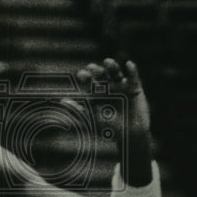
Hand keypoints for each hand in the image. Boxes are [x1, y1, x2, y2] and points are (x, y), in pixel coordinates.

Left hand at [76, 57, 152, 185]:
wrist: (130, 135)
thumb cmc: (110, 129)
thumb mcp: (92, 118)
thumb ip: (78, 110)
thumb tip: (62, 101)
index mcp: (97, 93)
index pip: (89, 81)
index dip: (85, 76)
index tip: (81, 75)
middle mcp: (109, 88)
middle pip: (102, 74)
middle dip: (97, 70)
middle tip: (92, 68)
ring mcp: (122, 87)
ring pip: (116, 73)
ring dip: (112, 66)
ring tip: (107, 62)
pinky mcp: (135, 88)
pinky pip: (134, 77)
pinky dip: (132, 70)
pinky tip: (128, 65)